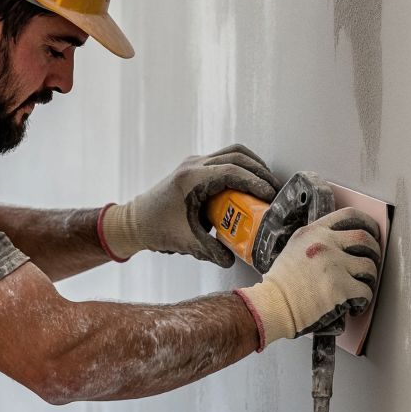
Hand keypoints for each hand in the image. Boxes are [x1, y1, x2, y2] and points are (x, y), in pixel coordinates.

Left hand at [99, 144, 282, 266]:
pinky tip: (250, 184)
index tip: (270, 195)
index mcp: (191, 179)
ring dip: (253, 166)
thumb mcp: (187, 241)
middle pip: (237, 156)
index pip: (232, 171)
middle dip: (260, 172)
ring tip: (267, 185)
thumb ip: (212, 251)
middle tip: (275, 191)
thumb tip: (233, 258)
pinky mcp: (195, 167)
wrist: (135, 221)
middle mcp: (193, 165)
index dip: (255, 182)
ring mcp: (194, 162)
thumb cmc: (156, 228)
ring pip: (232, 152)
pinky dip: (242, 167)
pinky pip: (225, 158)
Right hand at [233, 208, 381, 348]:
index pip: (349, 215)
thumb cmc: (281, 284)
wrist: (273, 305)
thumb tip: (342, 244)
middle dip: (374, 252)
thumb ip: (317, 241)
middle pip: (365, 239)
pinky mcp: (340, 287)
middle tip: (371, 264)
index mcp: (314, 232)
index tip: (373, 233)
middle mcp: (325, 244)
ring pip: (369, 266)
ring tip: (360, 287)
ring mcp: (333, 265)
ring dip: (370, 279)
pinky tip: (353, 305)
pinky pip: (365, 291)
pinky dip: (363, 301)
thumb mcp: (295, 248)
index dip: (368, 224)